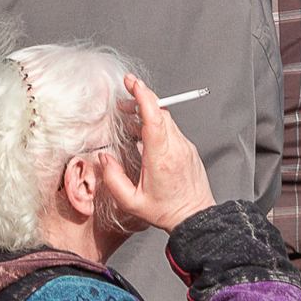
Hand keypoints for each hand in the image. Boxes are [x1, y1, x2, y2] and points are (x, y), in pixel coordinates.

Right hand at [97, 74, 214, 232]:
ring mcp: (184, 147)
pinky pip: (171, 130)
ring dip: (148, 113)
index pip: (154, 116)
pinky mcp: (188, 149)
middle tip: (122, 103)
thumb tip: (105, 158)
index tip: (131, 82)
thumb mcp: (131, 202)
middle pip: (160, 112)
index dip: (143, 95)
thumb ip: (113, 179)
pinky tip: (144, 134)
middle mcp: (175, 147)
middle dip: (141, 101)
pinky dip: (156, 125)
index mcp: (160, 157)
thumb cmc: (165, 211)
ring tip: (130, 117)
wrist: (195, 217)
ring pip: (166, 119)